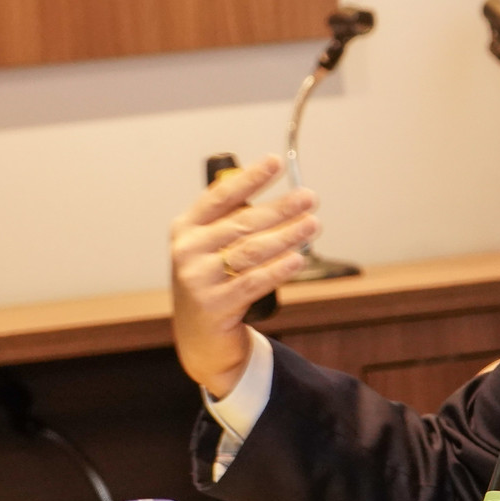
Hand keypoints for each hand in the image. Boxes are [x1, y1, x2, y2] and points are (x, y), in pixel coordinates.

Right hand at [170, 155, 318, 396]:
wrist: (201, 338)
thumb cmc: (215, 282)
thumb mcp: (213, 249)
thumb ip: (235, 223)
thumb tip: (288, 199)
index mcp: (186, 228)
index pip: (220, 196)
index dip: (250, 178)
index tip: (276, 162)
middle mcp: (187, 251)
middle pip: (242, 223)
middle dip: (281, 209)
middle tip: (310, 198)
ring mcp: (197, 279)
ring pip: (251, 251)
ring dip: (287, 236)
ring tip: (313, 225)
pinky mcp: (214, 305)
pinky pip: (254, 282)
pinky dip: (278, 269)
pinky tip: (299, 258)